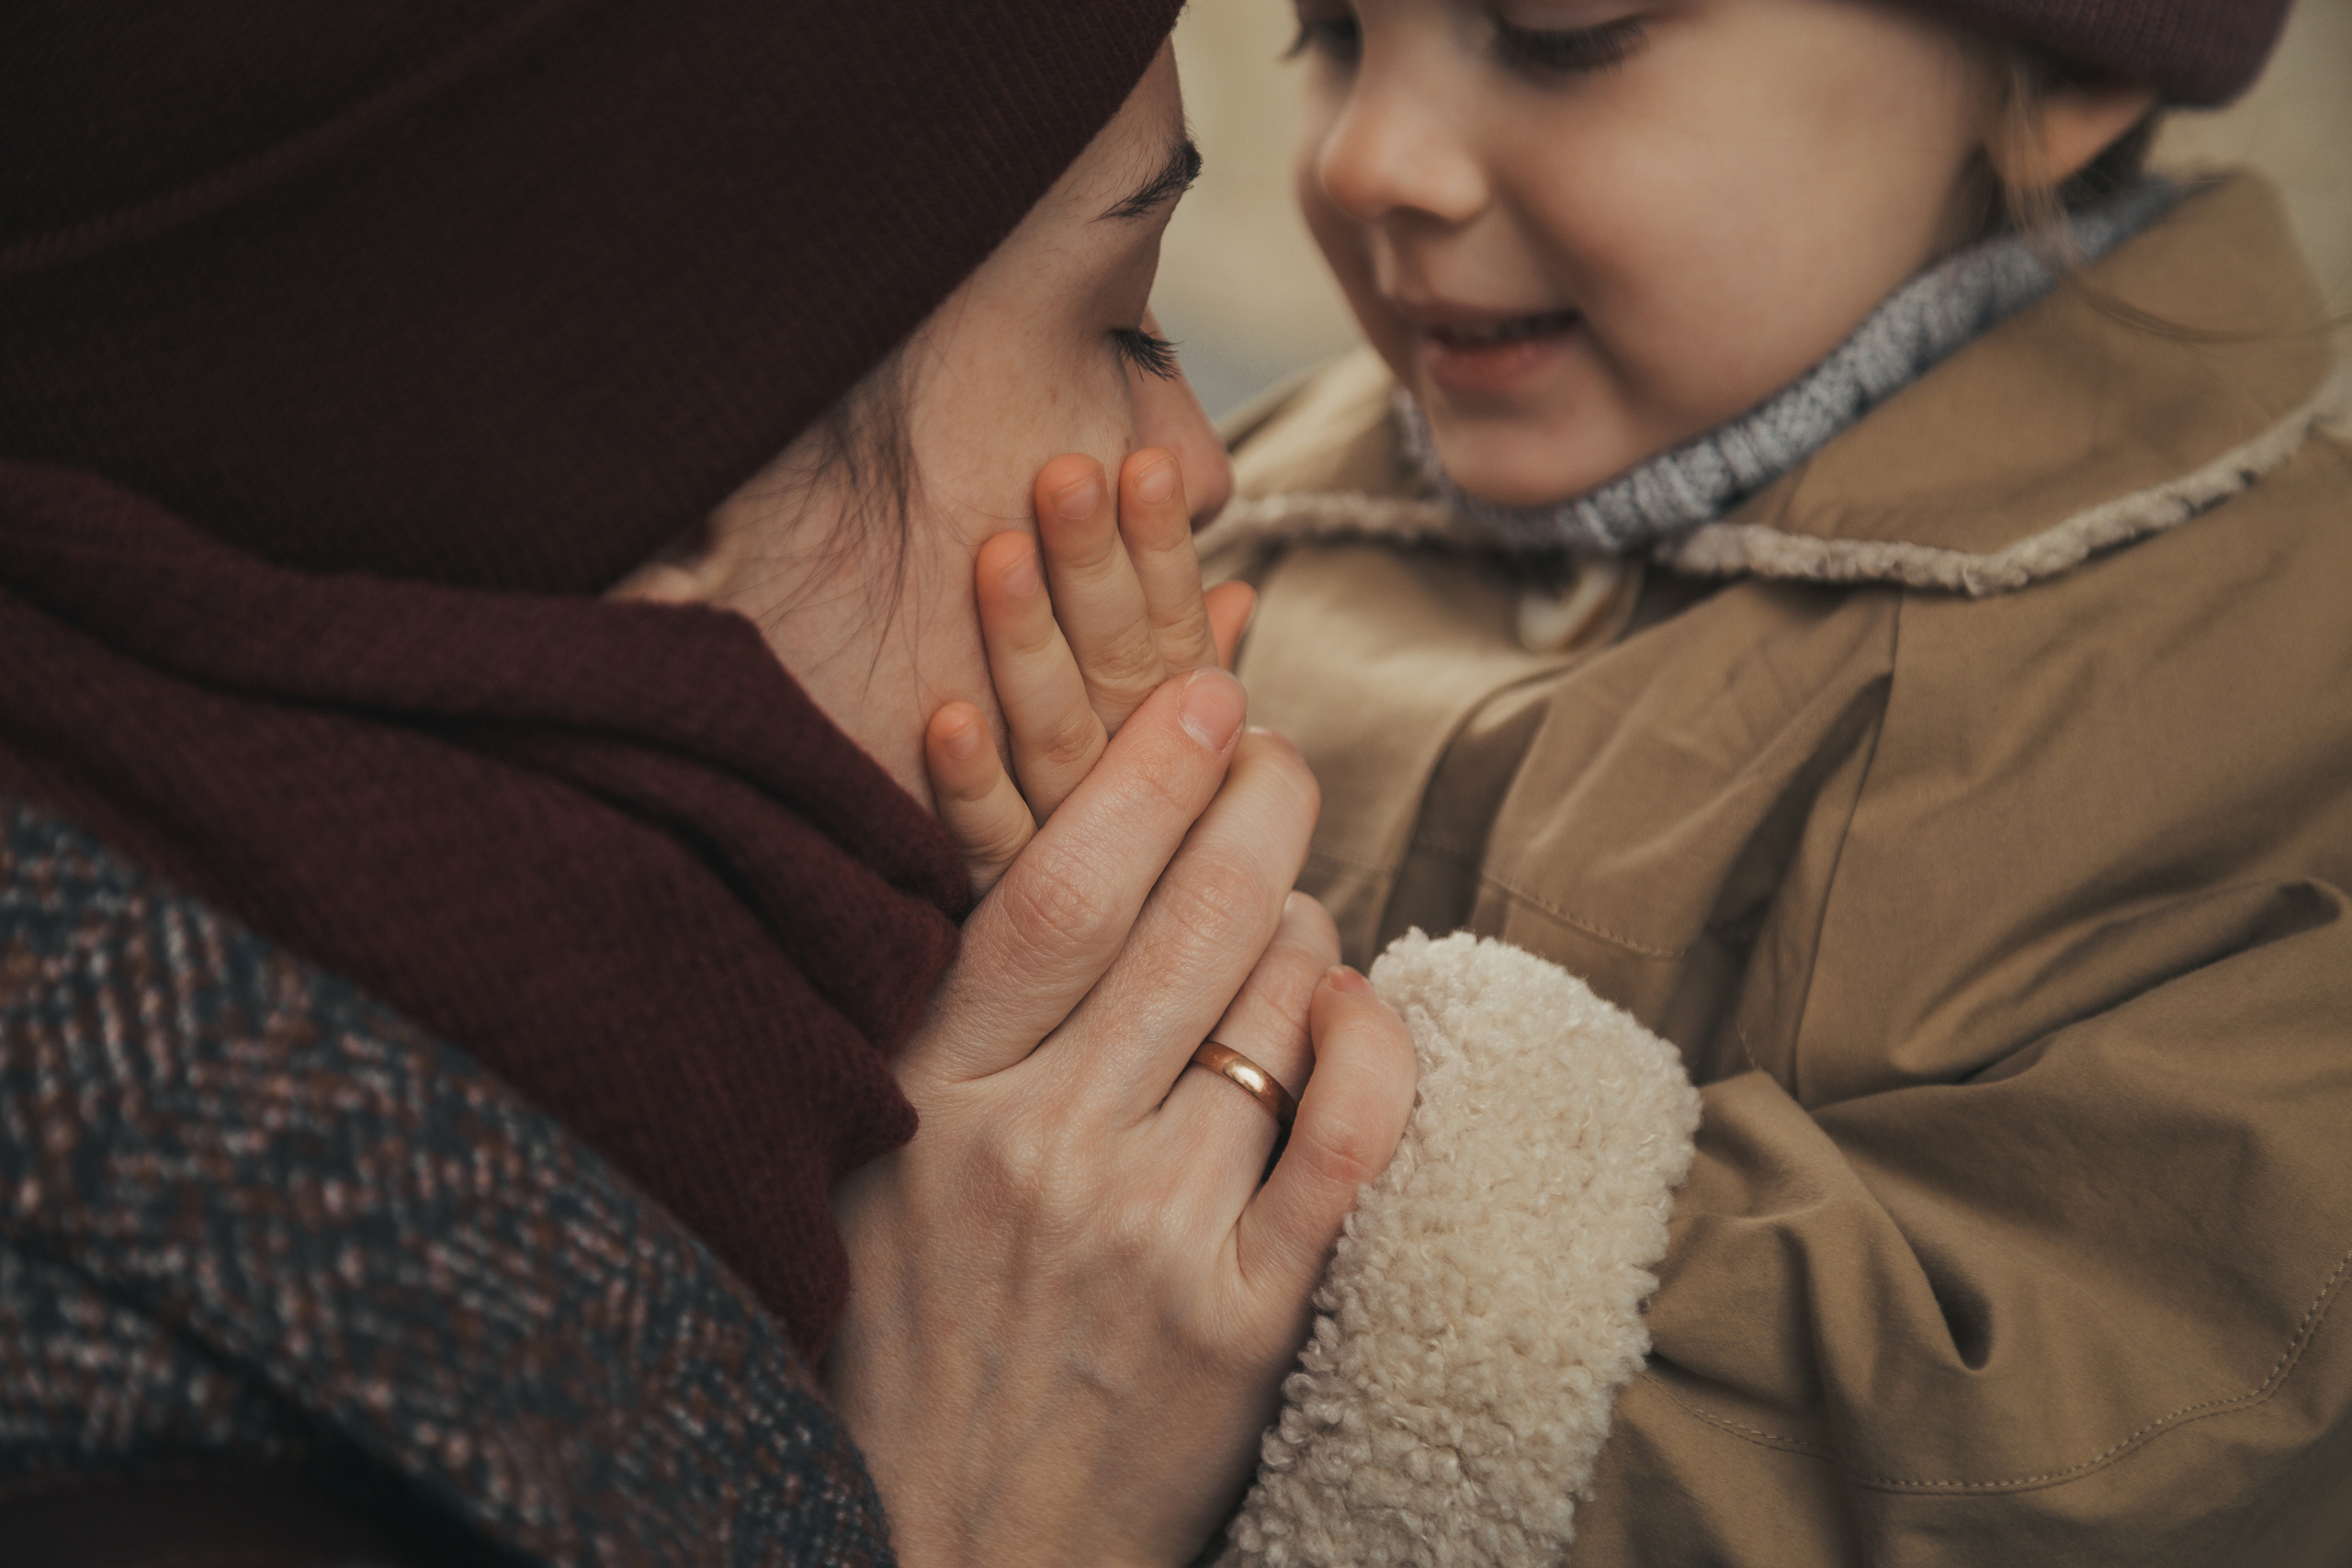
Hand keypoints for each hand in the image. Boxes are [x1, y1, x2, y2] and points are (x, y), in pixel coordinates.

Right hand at [829, 669, 1415, 1567]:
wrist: (940, 1554)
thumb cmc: (896, 1357)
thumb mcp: (865, 1172)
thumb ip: (938, 1034)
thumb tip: (1026, 870)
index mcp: (931, 1097)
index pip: (1057, 888)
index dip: (1143, 772)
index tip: (1201, 697)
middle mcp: (1041, 1146)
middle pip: (1190, 917)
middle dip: (1258, 800)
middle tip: (1278, 752)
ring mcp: (1150, 1229)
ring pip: (1276, 1002)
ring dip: (1304, 929)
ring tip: (1286, 918)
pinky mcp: (1244, 1317)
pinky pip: (1349, 1130)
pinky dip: (1373, 1042)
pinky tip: (1354, 1011)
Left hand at [927, 447, 1254, 894]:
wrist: (1126, 1077)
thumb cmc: (1166, 916)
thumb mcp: (1191, 790)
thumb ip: (1192, 690)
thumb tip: (1235, 594)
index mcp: (1177, 759)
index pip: (1177, 642)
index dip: (1161, 554)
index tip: (1150, 461)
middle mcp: (1132, 805)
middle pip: (1124, 678)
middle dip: (1101, 570)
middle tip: (1074, 471)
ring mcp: (1071, 865)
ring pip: (1060, 749)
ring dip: (1032, 648)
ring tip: (1004, 549)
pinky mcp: (1005, 933)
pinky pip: (989, 858)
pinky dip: (971, 790)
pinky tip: (944, 721)